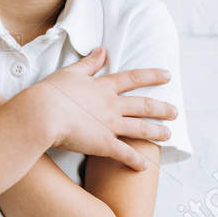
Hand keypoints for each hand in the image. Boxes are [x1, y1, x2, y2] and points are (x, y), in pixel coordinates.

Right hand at [26, 46, 175, 171]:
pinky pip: (125, 154)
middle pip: (143, 106)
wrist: (42, 114)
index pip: (133, 79)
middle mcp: (112, 105)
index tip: (167, 76)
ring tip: (168, 135)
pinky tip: (145, 166)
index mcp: (103, 87)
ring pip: (140, 129)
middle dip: (161, 108)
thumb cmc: (51, 92)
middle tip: (175, 112)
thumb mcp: (70, 72)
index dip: (152, 76)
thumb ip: (88, 63)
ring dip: (156, 132)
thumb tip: (102, 51)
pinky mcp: (103, 144)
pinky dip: (136, 161)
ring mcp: (110, 125)